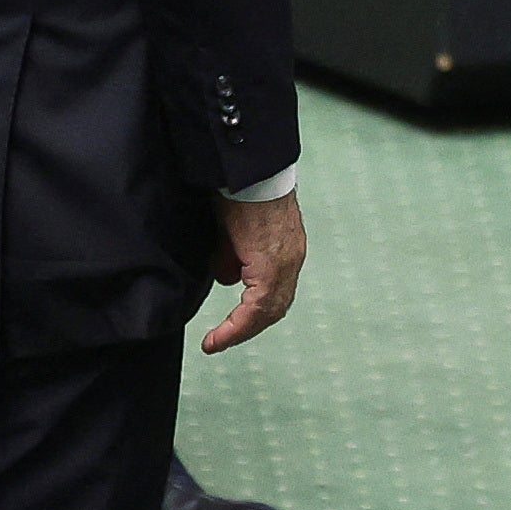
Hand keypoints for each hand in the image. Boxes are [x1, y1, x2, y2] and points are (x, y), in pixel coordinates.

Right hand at [202, 190, 306, 354]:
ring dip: (243, 327)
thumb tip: (228, 276)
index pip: (274, 292)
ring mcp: (284, 263)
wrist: (249, 170)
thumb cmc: (238, 187)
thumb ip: (233, 253)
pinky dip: (239, 323)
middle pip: (274, 308)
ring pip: (269, 310)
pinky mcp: (270, 264)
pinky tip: (220, 333)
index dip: (252, 315)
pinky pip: (257, 305)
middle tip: (223, 339)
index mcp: (284, 250)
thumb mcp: (234, 225)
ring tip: (219, 339)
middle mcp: (291, 260)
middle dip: (248, 327)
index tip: (228, 330)